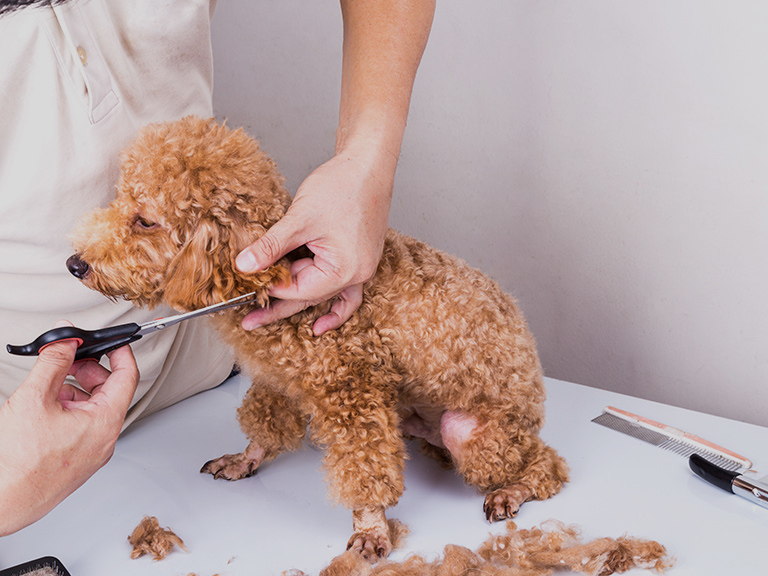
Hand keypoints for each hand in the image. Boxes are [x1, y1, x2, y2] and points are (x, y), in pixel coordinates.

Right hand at [0, 321, 138, 535]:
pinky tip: (44, 408)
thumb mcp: (35, 398)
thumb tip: (66, 339)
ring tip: (48, 385)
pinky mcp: (77, 461)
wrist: (1, 503)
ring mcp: (91, 453)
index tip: (111, 340)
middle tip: (68, 359)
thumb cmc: (17, 464)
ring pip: (93, 409)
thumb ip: (55, 361)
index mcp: (105, 423)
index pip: (127, 376)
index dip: (119, 352)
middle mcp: (104, 440)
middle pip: (110, 391)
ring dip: (75, 390)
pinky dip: (68, 410)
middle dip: (88, 370)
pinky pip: (82, 427)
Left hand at [236, 140, 393, 335]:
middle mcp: (358, 274)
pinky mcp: (359, 259)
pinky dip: (333, 307)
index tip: (245, 287)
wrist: (368, 164)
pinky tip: (322, 324)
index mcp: (346, 269)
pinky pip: (345, 292)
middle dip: (277, 307)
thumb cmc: (343, 186)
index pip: (299, 290)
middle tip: (248, 322)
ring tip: (266, 317)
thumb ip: (272, 245)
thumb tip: (244, 266)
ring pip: (322, 293)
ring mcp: (361, 268)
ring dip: (297, 303)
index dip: (270, 288)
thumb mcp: (300, 218)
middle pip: (310, 297)